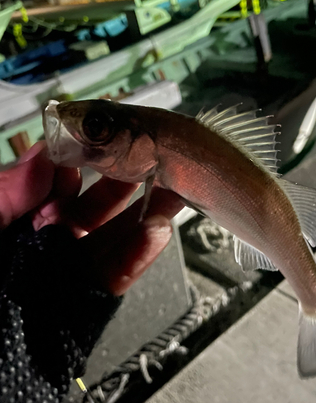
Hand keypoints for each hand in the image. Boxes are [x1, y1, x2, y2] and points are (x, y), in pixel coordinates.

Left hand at [0, 142, 183, 295]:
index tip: (109, 141)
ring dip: (145, 214)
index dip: (87, 160)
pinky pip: (116, 276)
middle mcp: (47, 243)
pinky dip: (138, 255)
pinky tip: (155, 232)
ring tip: (171, 190)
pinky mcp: (85, 302)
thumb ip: (8, 193)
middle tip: (153, 158)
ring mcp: (68, 271)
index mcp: (21, 220)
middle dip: (128, 181)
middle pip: (96, 206)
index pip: (60, 182)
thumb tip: (42, 157)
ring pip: (114, 238)